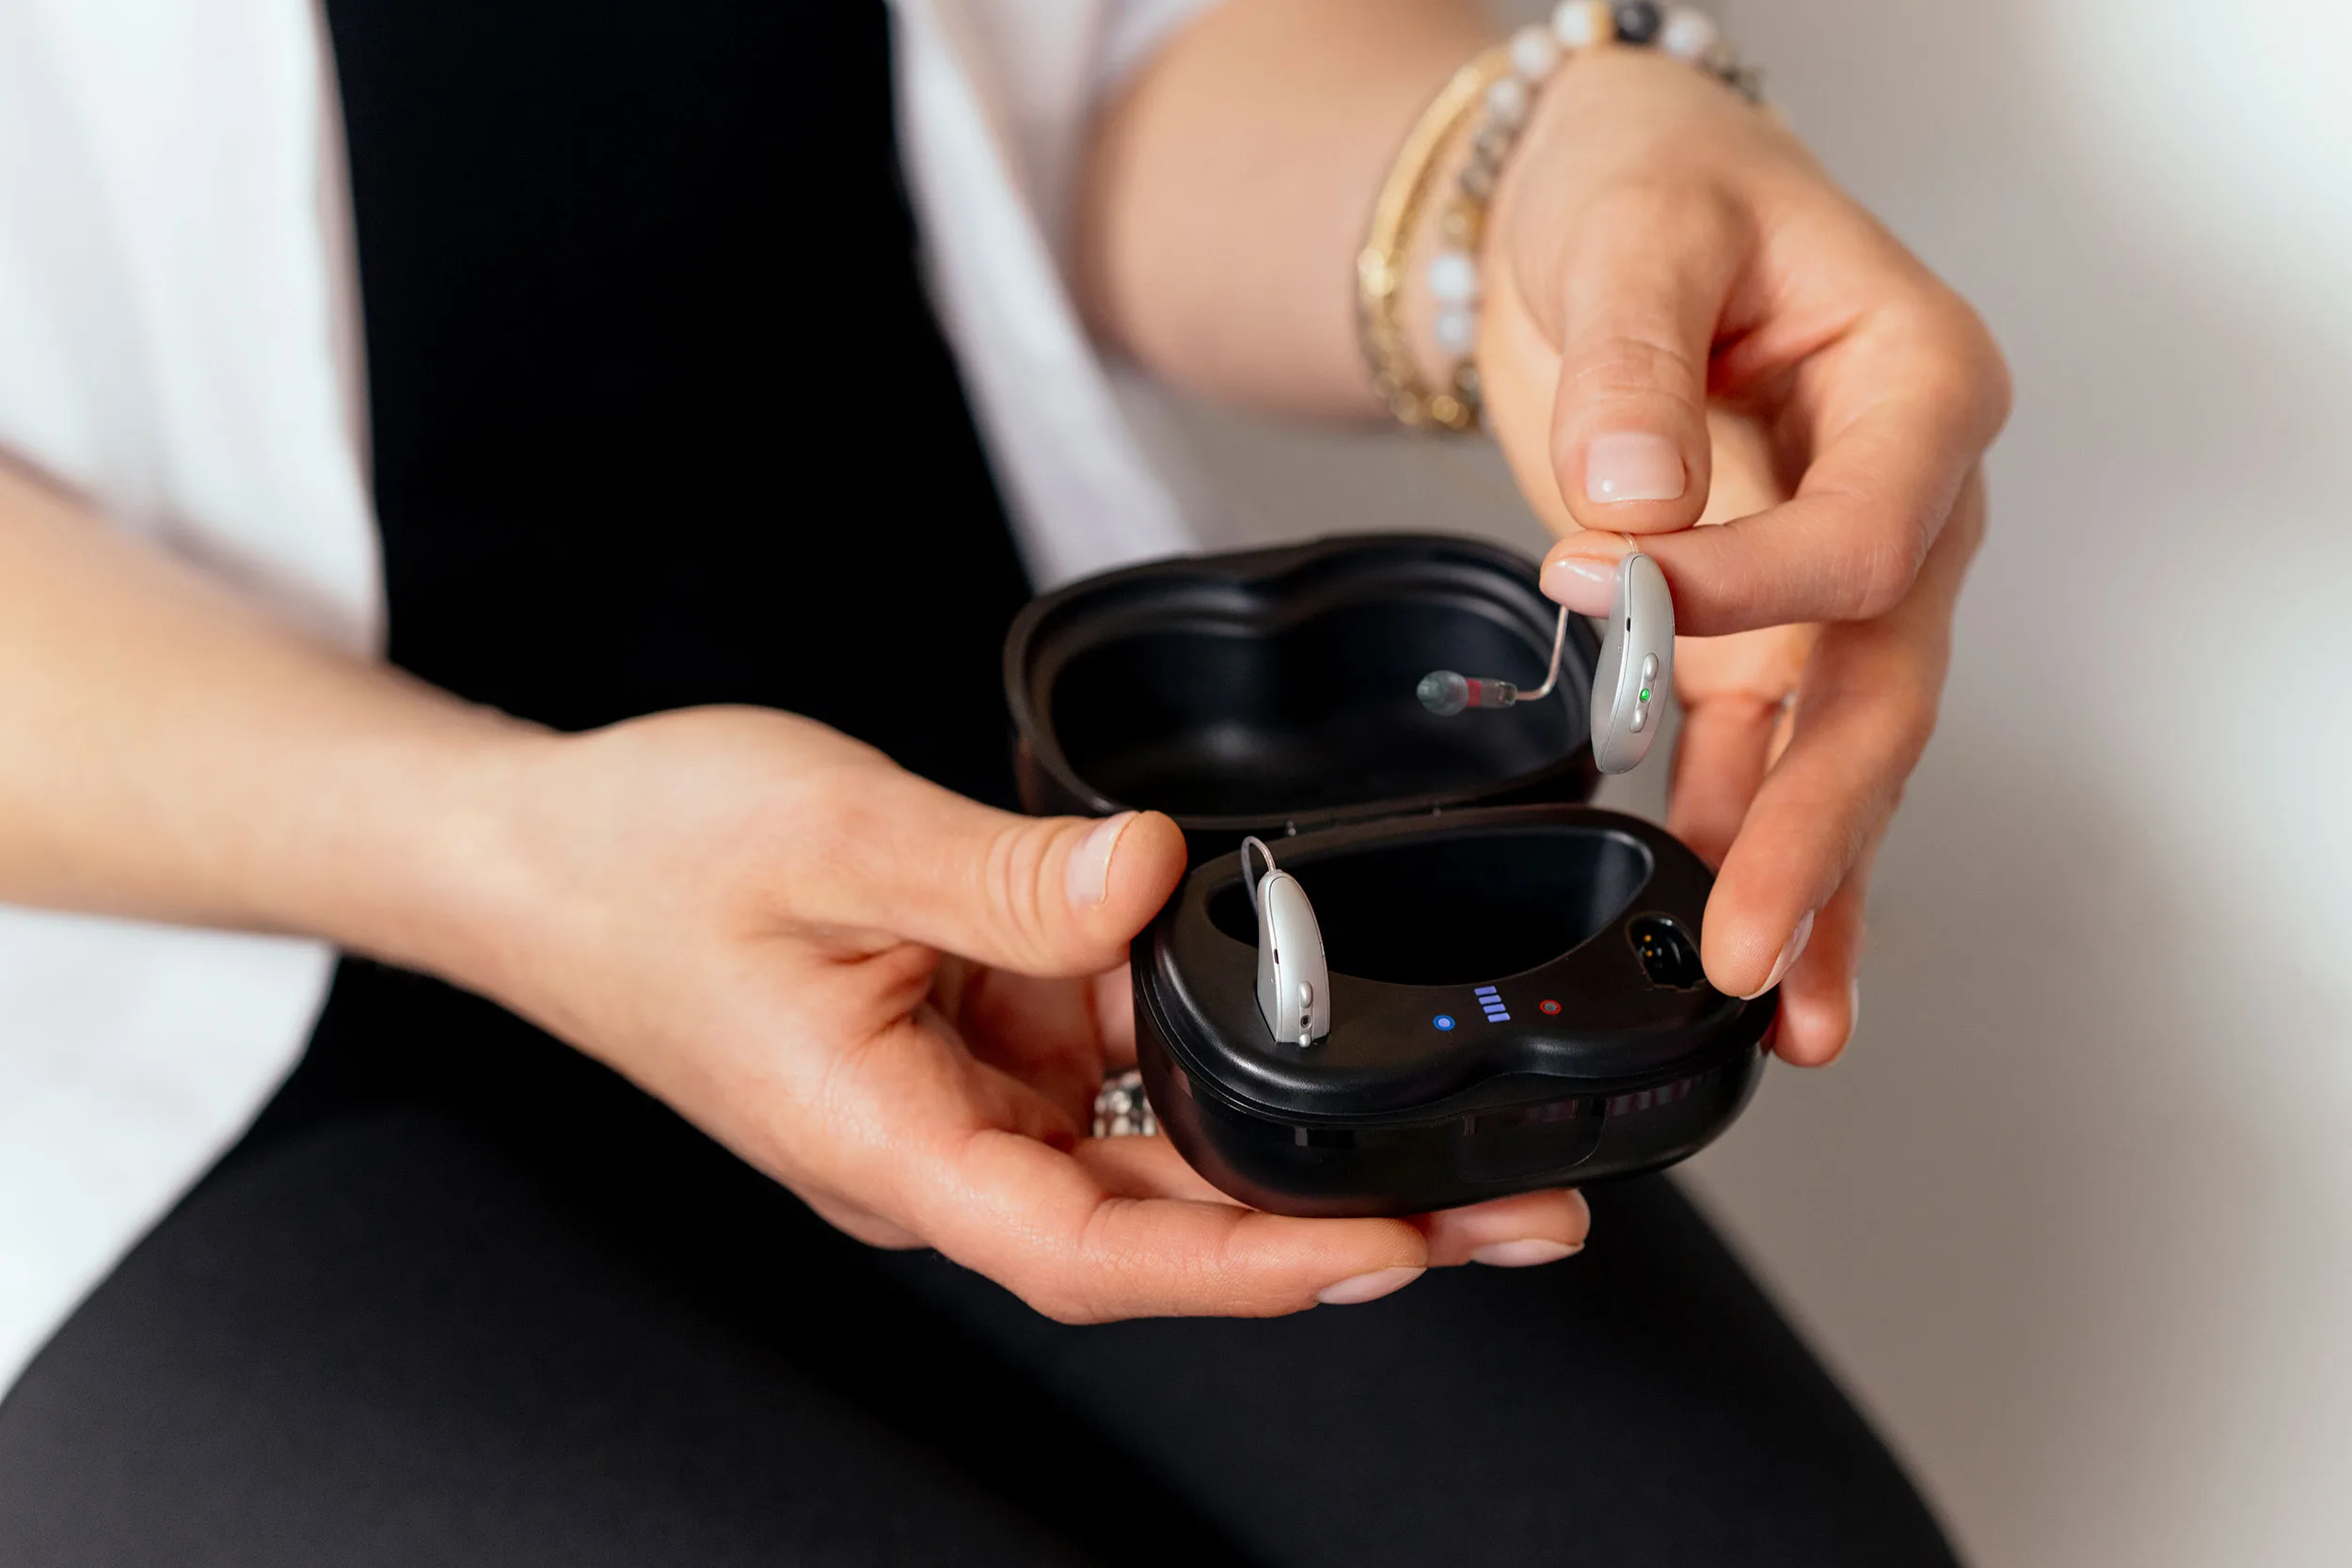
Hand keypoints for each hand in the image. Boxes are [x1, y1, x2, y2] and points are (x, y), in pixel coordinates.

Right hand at [444, 709, 1587, 1321]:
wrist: (544, 855)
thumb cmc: (647, 859)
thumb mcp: (828, 835)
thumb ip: (997, 873)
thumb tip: (1157, 879)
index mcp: (886, 1141)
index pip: (1092, 1250)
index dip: (1249, 1268)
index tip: (1395, 1251)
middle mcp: (937, 1149)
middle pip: (1160, 1226)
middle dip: (1337, 1226)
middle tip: (1512, 1209)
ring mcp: (956, 1102)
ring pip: (1148, 1153)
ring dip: (1292, 1148)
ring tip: (1461, 1139)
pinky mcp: (967, 1047)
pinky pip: (1106, 1069)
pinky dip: (1199, 1048)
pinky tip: (1295, 1018)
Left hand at [1475, 47, 2006, 1062]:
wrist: (1611, 210)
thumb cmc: (1655, 190)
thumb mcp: (1639, 234)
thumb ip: (1640, 368)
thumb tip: (1632, 509)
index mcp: (1919, 387)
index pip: (1868, 534)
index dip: (1747, 588)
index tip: (1610, 586)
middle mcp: (1906, 502)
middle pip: (1882, 684)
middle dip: (1816, 822)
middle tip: (1748, 938)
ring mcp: (1839, 586)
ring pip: (1839, 752)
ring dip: (1803, 881)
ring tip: (1766, 1002)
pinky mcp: (1759, 636)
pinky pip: (1776, 762)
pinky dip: (1766, 861)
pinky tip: (1764, 965)